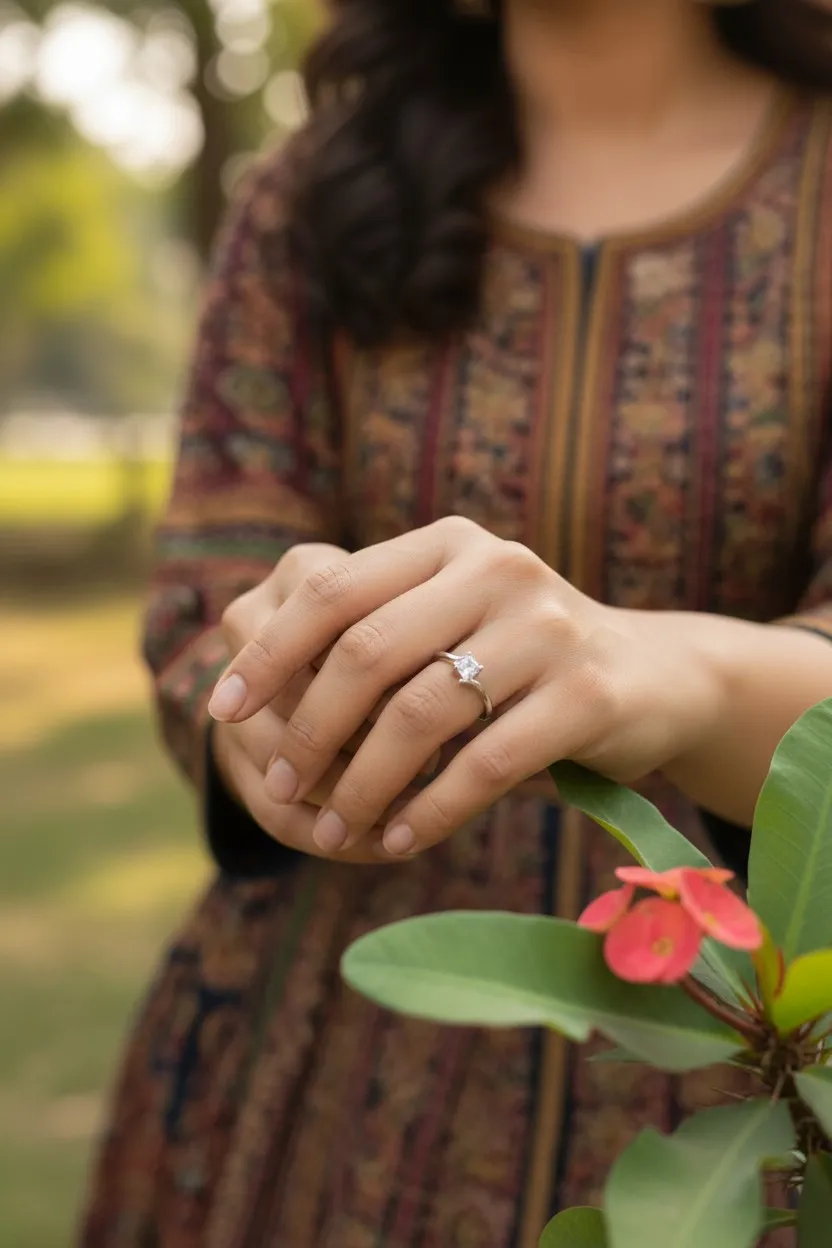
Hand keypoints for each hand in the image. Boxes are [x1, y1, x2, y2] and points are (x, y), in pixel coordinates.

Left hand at [208, 517, 723, 857]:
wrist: (656, 677)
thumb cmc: (524, 661)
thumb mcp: (451, 624)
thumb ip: (375, 639)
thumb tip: (252, 700)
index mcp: (447, 543)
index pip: (331, 588)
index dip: (267, 651)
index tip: (222, 708)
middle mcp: (496, 569)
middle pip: (366, 652)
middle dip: (307, 730)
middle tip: (281, 787)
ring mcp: (549, 628)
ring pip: (422, 714)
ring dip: (364, 784)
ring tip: (335, 830)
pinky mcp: (589, 693)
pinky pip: (487, 762)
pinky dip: (433, 808)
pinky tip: (402, 838)